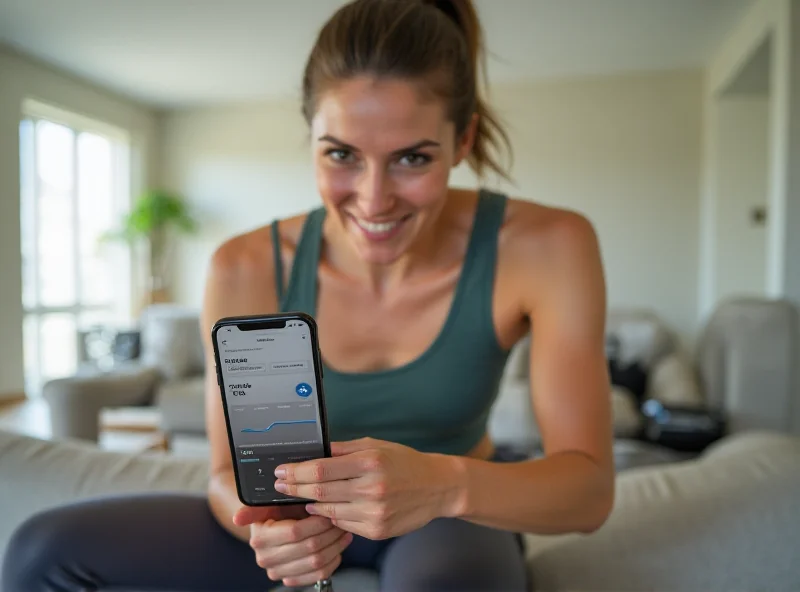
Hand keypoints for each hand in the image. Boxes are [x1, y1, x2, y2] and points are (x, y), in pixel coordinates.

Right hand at [233, 504, 352, 587]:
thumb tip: (237, 518)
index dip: (316, 522)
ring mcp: (279, 571)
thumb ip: (257, 505)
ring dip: (335, 545)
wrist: (272, 528)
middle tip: (341, 519)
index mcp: (260, 538)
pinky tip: (337, 546)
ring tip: (343, 531)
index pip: (295, 532)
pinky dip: (333, 560)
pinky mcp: (291, 579)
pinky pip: (319, 575)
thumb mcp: (268, 503)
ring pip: (317, 562)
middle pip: (309, 547)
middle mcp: (266, 559)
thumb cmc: (275, 511)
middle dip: (330, 532)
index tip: (328, 511)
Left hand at [273, 437, 463, 539]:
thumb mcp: (375, 446)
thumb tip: (313, 451)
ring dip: (311, 505)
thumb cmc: (404, 462)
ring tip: (303, 497)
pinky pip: (344, 524)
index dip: (296, 472)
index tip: (280, 471)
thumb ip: (343, 450)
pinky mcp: (377, 530)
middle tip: (280, 486)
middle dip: (294, 489)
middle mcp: (372, 488)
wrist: (437, 487)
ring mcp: (375, 512)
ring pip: (328, 512)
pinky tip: (330, 509)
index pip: (321, 469)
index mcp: (370, 462)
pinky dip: (332, 517)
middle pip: (320, 492)